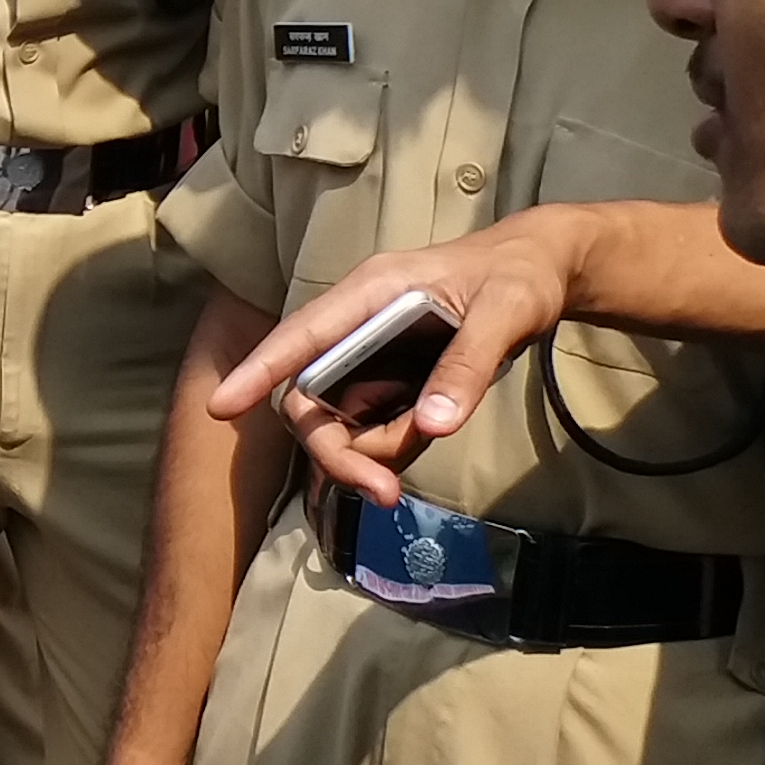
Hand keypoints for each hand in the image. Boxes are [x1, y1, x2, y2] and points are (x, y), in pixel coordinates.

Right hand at [213, 209, 594, 507]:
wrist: (543, 271)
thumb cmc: (520, 274)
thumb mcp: (507, 311)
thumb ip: (468, 366)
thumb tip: (432, 426)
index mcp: (371, 292)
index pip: (302, 335)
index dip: (259, 369)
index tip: (222, 405)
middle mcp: (357, 325)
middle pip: (313, 400)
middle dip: (340, 453)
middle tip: (388, 492)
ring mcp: (371, 357)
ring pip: (343, 423)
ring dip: (378, 451)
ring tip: (441, 428)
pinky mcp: (389, 380)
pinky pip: (375, 427)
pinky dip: (398, 443)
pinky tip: (438, 420)